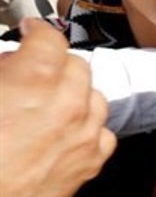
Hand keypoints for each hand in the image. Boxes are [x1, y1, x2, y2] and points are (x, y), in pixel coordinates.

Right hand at [0, 19, 116, 196]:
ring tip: (50, 103)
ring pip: (95, 98)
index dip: (36, 32)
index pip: (50, 38)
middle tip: (33, 73)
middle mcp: (68, 103)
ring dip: (76, 95)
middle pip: (78, 67)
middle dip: (56, 64)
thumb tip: (8, 64)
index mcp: (35, 78)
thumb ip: (1, 72)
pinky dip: (89, 129)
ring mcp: (84, 135)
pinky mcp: (90, 164)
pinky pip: (103, 134)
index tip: (29, 34)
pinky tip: (67, 132)